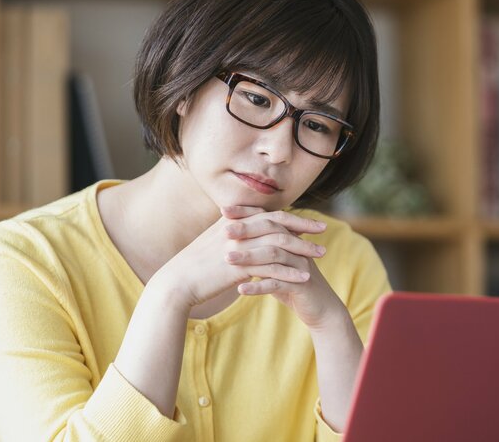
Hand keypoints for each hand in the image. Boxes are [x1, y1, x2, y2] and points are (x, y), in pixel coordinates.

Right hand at [149, 205, 328, 312]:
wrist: (175, 284)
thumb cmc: (193, 267)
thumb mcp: (213, 245)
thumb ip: (232, 237)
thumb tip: (248, 237)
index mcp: (232, 221)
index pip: (268, 214)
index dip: (290, 217)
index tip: (308, 220)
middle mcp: (237, 229)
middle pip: (277, 223)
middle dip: (303, 226)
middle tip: (323, 230)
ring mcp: (238, 247)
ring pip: (278, 244)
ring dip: (302, 249)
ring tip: (321, 255)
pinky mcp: (238, 267)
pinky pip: (271, 267)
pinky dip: (290, 272)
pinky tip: (305, 277)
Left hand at [221, 206, 348, 331]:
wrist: (320, 308)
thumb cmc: (292, 283)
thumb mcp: (276, 264)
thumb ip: (260, 250)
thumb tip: (234, 238)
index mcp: (290, 238)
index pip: (267, 218)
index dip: (247, 213)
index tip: (224, 211)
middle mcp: (297, 247)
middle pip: (271, 232)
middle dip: (247, 230)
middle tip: (224, 232)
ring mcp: (301, 265)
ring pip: (274, 255)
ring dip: (249, 257)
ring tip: (227, 259)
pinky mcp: (302, 285)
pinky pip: (278, 283)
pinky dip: (258, 286)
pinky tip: (241, 290)